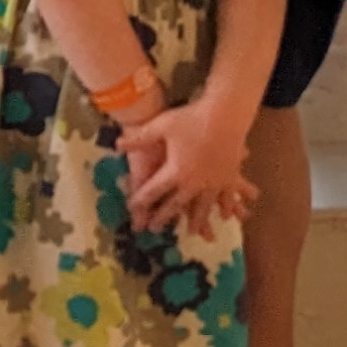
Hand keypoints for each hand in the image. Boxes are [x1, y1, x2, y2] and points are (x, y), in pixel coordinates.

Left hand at [121, 92, 254, 229]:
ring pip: (203, 207)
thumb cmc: (192, 118)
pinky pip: (226, 197)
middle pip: (176, 204)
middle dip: (164, 217)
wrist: (225, 114)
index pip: (153, 190)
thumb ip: (140, 138)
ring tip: (192, 232)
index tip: (132, 208)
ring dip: (196, 221)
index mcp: (175, 172)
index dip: (141, 200)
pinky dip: (226, 208)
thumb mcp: (162, 125)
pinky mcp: (229, 178)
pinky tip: (226, 216)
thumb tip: (117, 144)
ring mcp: (213, 183)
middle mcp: (193, 183)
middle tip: (155, 229)